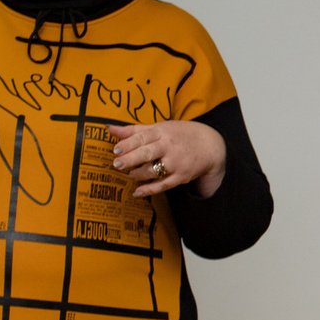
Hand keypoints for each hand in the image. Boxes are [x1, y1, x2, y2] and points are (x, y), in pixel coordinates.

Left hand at [109, 119, 225, 198]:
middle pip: (147, 153)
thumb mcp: (159, 128)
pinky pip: (163, 185)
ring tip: (130, 175)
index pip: (142, 138)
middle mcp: (169, 146)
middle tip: (117, 164)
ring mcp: (176, 162)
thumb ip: (134, 130)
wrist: (210, 145)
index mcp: (162, 132)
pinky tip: (138, 192)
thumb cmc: (179, 135)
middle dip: (131, 159)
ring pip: (154, 171)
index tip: (115, 150)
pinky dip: (150, 189)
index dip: (128, 144)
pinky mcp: (182, 176)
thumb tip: (109, 129)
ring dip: (139, 174)